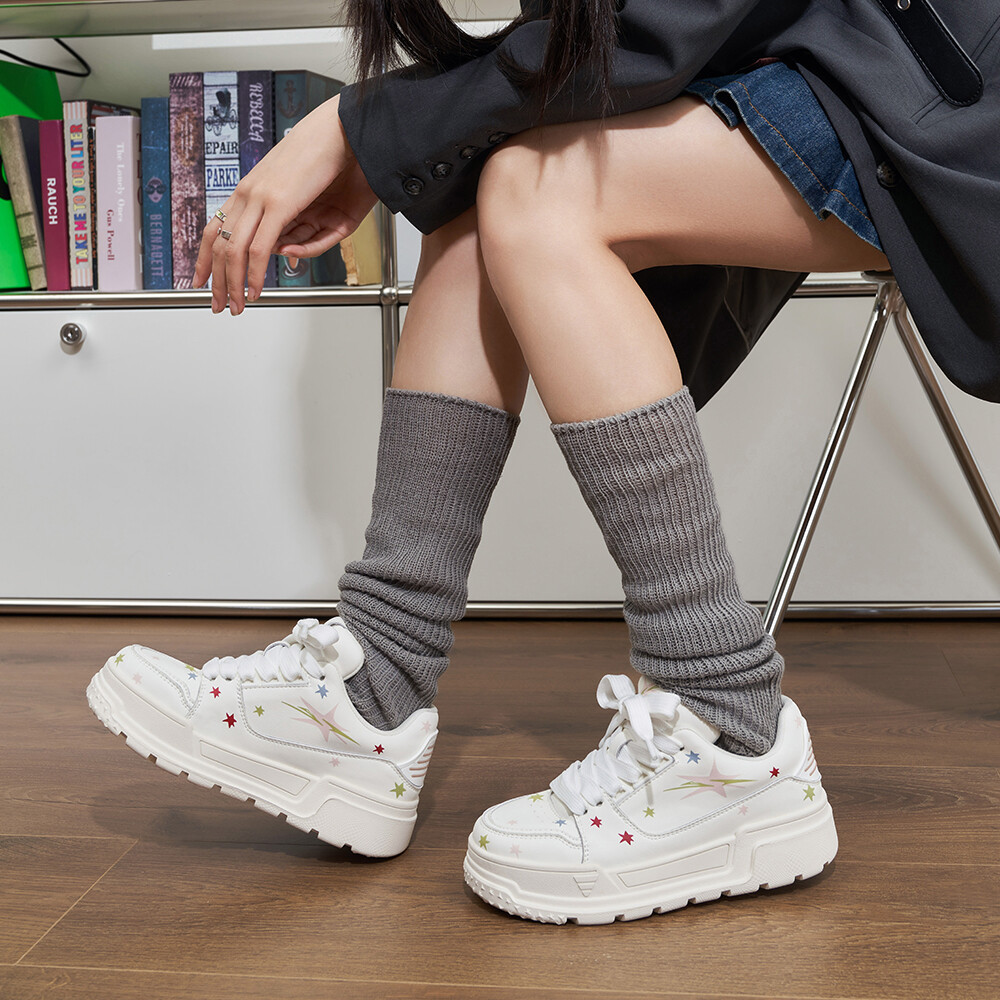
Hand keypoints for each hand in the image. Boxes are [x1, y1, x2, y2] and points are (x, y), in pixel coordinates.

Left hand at [193, 93, 378, 314]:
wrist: (339, 131)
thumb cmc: (325, 158)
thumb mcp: (299, 195)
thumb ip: (288, 220)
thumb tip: (283, 245)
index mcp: (250, 188)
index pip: (215, 227)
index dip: (205, 258)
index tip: (200, 279)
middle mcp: (247, 192)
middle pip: (218, 243)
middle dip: (214, 280)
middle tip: (215, 304)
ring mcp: (259, 197)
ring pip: (233, 250)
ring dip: (231, 283)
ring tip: (234, 306)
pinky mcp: (278, 204)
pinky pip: (258, 248)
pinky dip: (254, 274)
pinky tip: (254, 290)